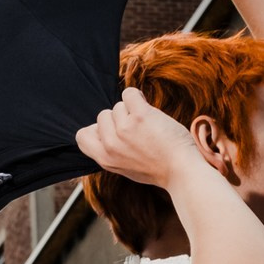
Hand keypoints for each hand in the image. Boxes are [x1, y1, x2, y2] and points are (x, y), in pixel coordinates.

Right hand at [76, 86, 199, 187]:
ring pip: (118, 106)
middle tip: (137, 131)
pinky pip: (129, 94)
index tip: (113, 132)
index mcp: (104, 159)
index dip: (97, 130)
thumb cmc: (156, 168)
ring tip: (147, 125)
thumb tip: (96, 128)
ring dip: (132, 110)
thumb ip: (109, 151)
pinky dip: (136, 96)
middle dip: (118, 119)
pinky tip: (146, 107)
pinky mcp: (140, 116)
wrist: (181, 170)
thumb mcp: (123, 167)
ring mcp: (124, 130)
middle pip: (102, 116)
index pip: (82, 136)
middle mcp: (110, 144)